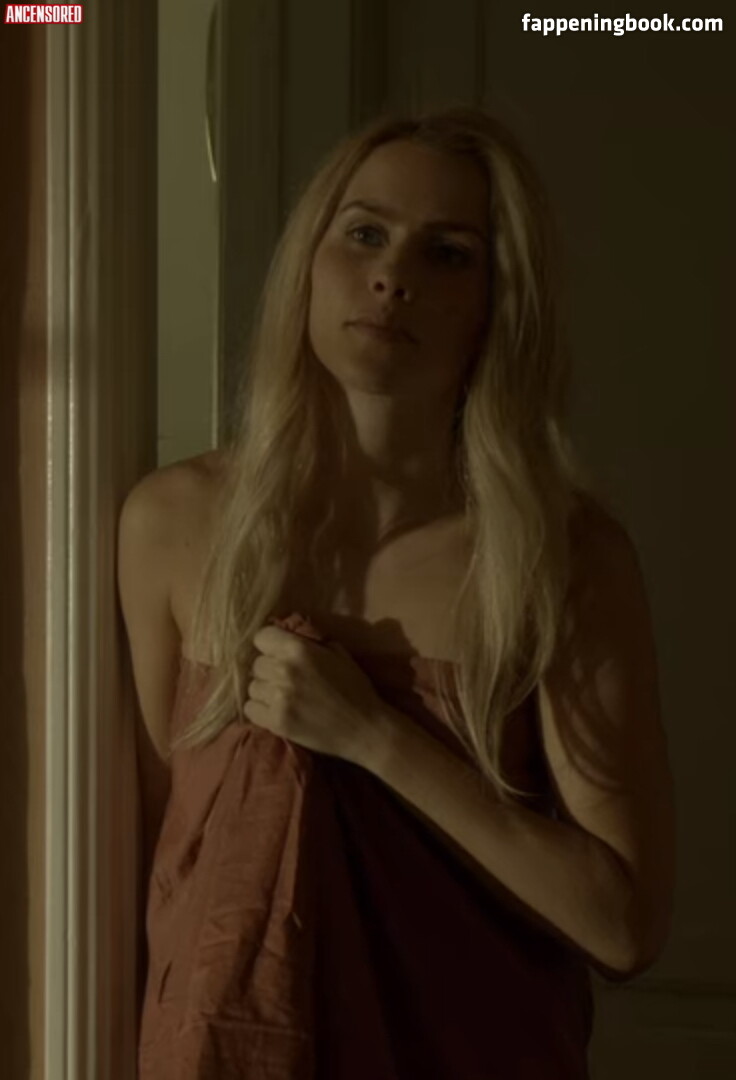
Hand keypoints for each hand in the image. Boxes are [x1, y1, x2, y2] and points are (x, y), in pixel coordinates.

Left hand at [244, 624, 389, 766]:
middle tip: (285, 680)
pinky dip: (260, 710)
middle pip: (256, 664)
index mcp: (298, 649)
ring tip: (283, 698)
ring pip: (252, 687)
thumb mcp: (338, 653)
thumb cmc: (354, 688)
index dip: (270, 645)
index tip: (277, 653)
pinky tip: (277, 711)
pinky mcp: (275, 722)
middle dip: (269, 670)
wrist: (364, 728)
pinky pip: (250, 709)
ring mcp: (277, 698)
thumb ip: (310, 641)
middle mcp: (284, 670)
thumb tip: (289, 633)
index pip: (261, 637)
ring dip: (264, 691)